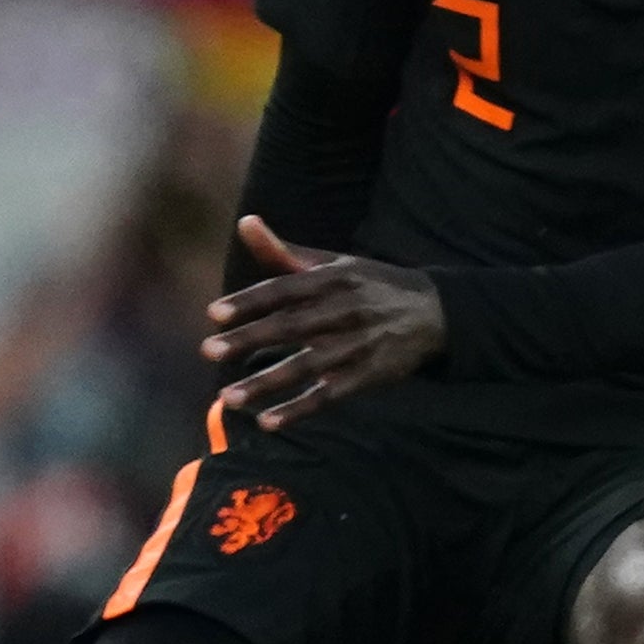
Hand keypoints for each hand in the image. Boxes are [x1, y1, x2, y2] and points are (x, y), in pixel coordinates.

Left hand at [203, 215, 445, 431]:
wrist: (435, 311)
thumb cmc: (370, 284)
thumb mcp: (335, 263)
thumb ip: (285, 251)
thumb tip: (245, 221)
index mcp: (334, 279)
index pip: (285, 290)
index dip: (249, 301)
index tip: (213, 314)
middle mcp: (346, 310)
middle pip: (292, 327)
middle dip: (250, 339)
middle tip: (208, 350)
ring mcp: (359, 345)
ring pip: (307, 365)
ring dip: (267, 382)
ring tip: (228, 397)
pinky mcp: (369, 375)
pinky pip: (329, 395)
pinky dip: (299, 409)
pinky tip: (268, 422)